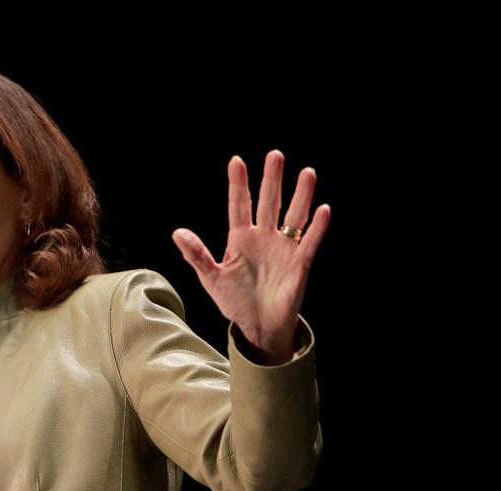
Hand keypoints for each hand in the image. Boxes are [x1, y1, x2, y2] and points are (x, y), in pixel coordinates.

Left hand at [172, 149, 330, 363]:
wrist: (258, 326)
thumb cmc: (234, 301)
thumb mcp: (211, 278)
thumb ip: (196, 255)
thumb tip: (177, 233)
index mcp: (240, 239)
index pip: (239, 205)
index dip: (238, 184)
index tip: (236, 161)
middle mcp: (263, 238)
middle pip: (269, 202)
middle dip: (272, 179)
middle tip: (275, 155)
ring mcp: (283, 248)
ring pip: (294, 216)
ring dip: (301, 195)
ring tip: (307, 173)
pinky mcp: (299, 263)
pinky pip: (310, 241)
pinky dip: (317, 227)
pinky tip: (322, 209)